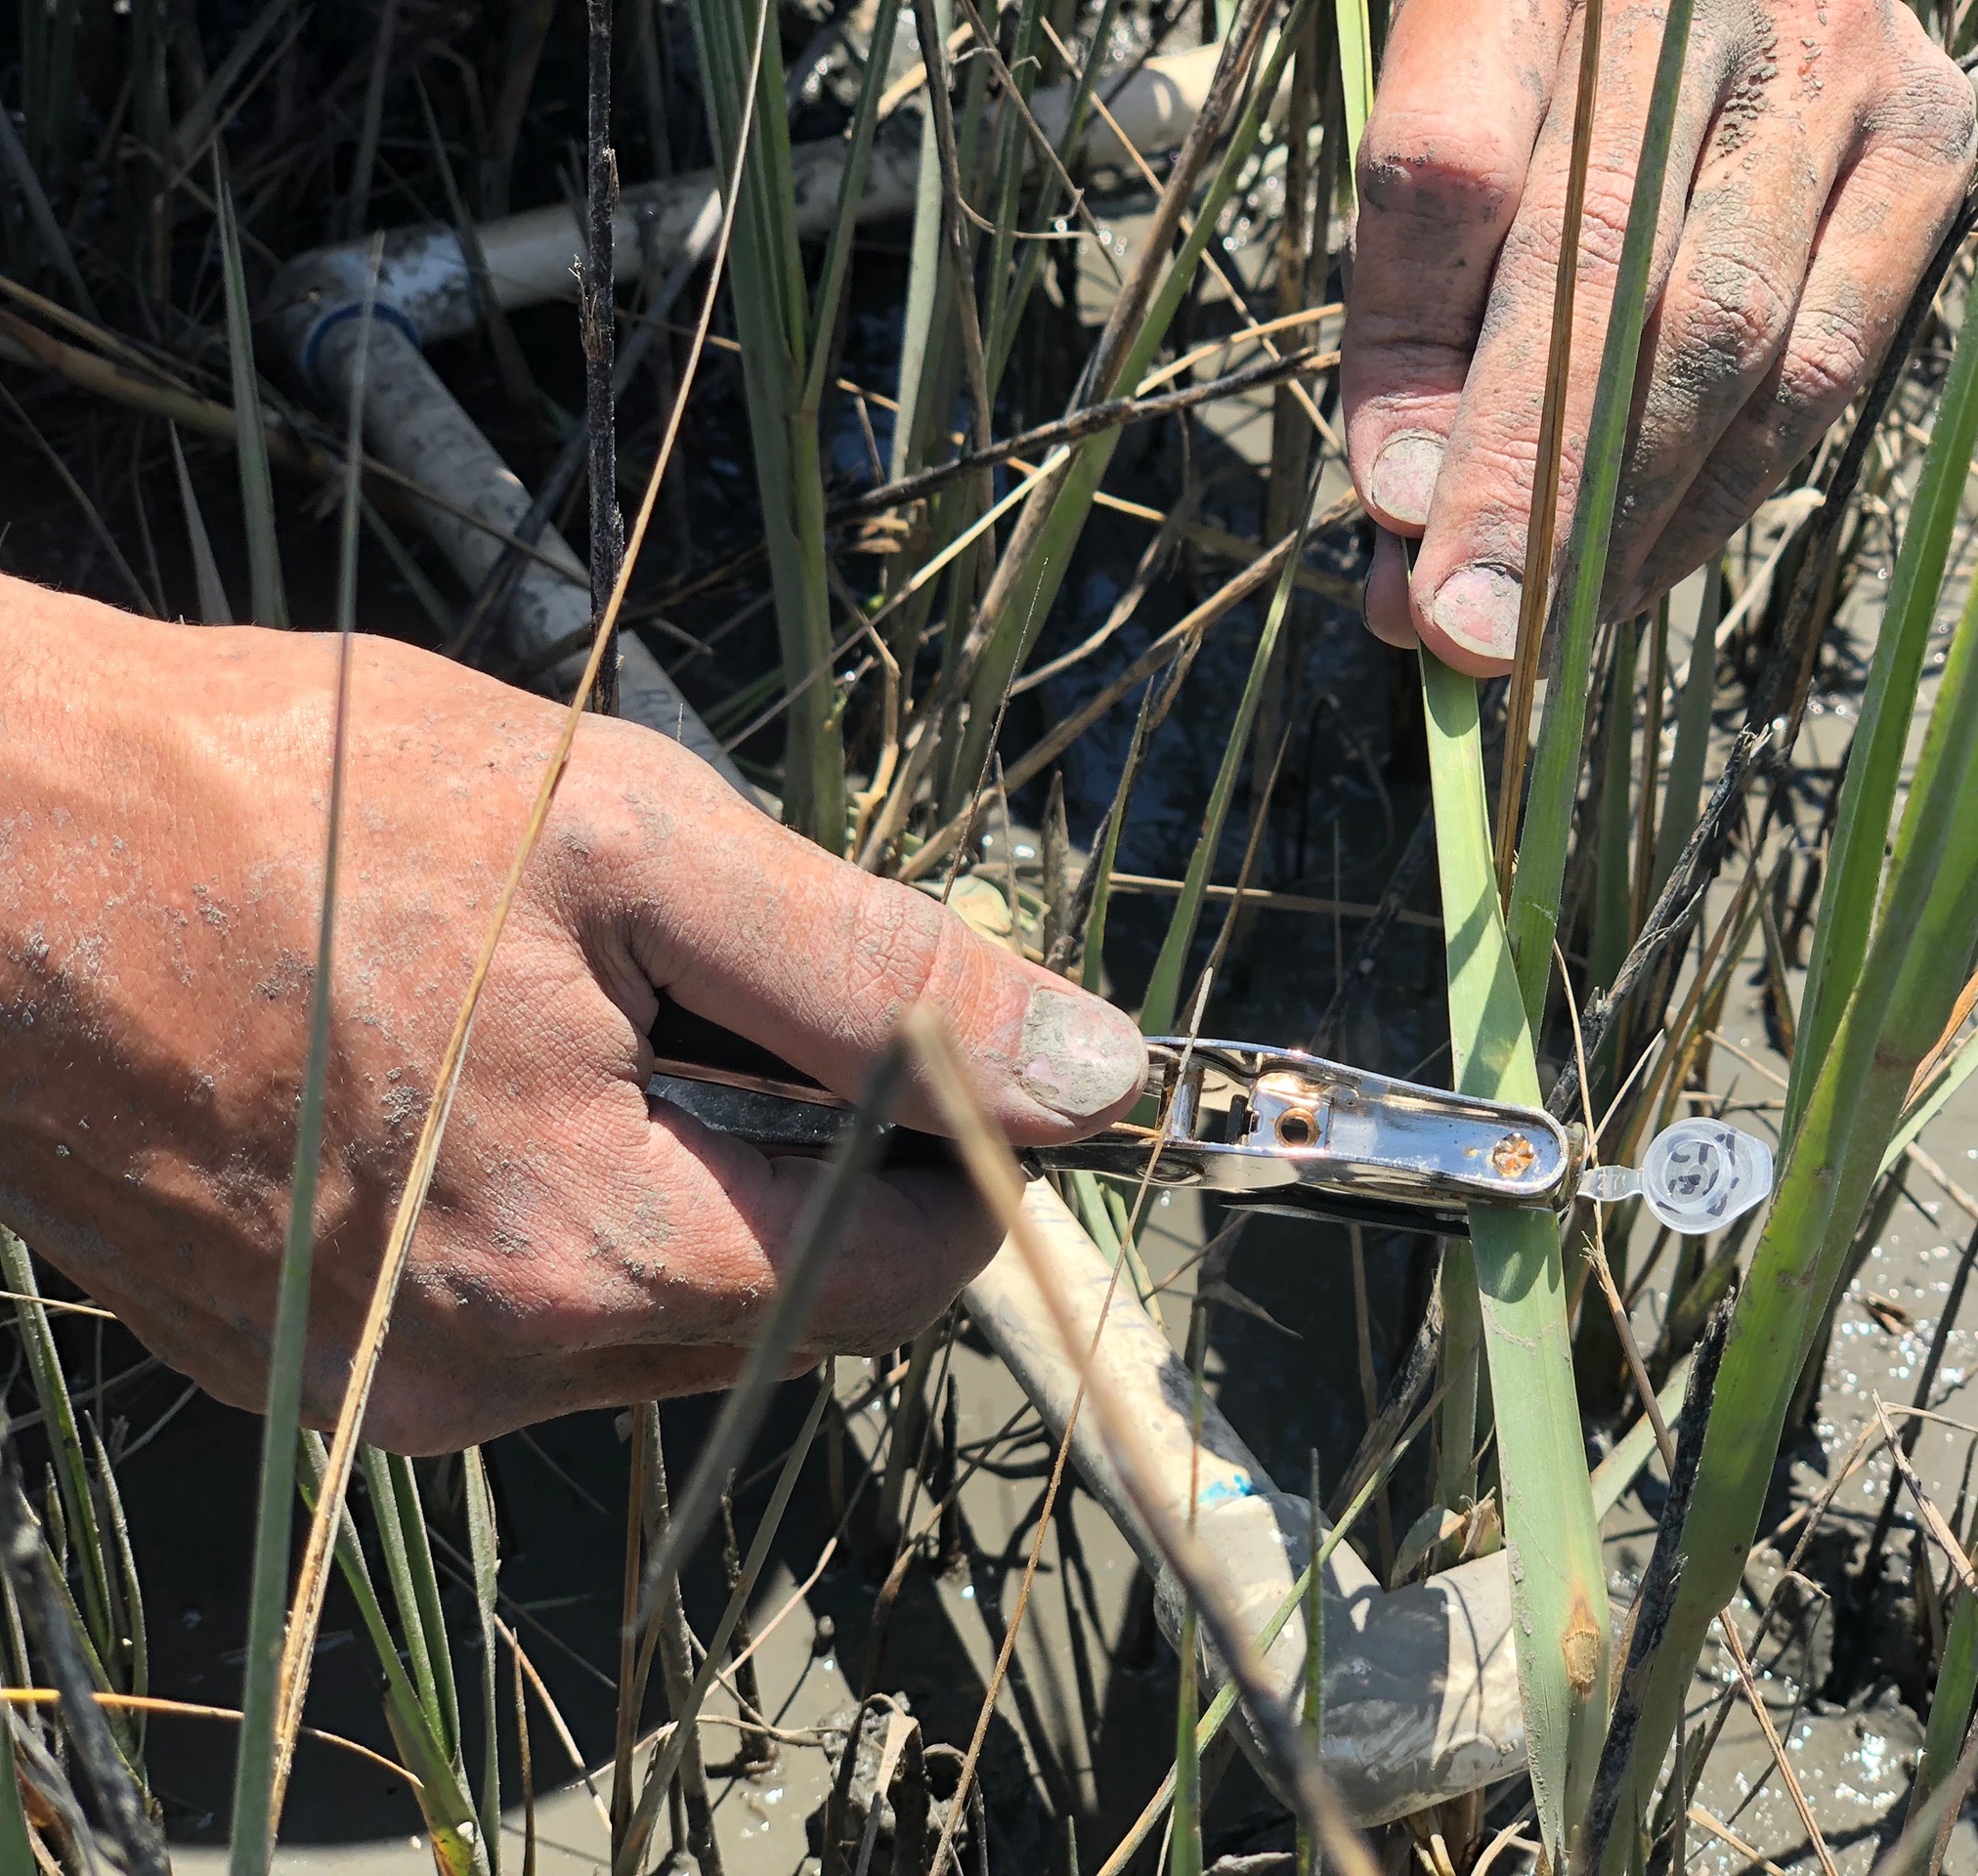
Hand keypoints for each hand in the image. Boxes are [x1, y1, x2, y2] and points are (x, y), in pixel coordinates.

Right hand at [0, 580, 1146, 1452]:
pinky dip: (551, 1199)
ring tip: (561, 1004)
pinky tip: (466, 1072)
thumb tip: (1095, 1071)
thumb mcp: (629, 837)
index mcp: (593, 1257)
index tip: (931, 1029)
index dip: (959, 1146)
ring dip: (679, 1169)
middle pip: (788, 1297)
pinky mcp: (306, 1369)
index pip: (911, 1273)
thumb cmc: (295, 807)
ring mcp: (387, 1389)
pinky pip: (521, 1311)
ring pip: (660, 1307)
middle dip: (805, 1146)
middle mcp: (491, 1376)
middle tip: (701, 975)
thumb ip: (877, 973)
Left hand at [1345, 0, 1975, 671]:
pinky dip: (1722, 493)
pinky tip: (1636, 572)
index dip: (1418, 363)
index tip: (1394, 525)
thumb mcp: (1446, 128)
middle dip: (1526, 482)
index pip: (1449, 171)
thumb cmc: (1560, 50)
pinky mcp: (1928, 136)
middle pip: (1601, 269)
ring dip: (1627, 516)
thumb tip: (1408, 516)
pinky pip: (1829, 362)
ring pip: (1732, 336)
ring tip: (1538, 633)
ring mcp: (1837, 63)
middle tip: (1469, 635)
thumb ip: (1413, 298)